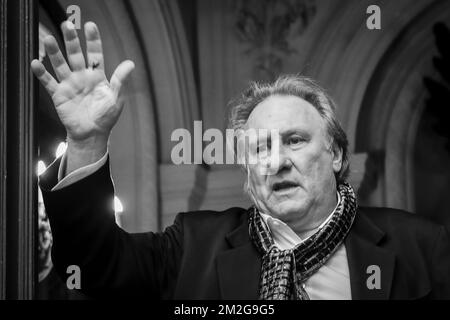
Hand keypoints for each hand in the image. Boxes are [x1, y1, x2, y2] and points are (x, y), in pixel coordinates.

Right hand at [31, 21, 134, 145]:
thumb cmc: (106, 116)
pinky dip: (41, 74)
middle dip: (71, 40)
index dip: (93, 40)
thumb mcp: (116, 98)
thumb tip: (131, 63)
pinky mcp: (59, 95)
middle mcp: (82, 77)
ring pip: (60, 65)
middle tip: (66, 25)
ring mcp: (69, 84)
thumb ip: (120, 80)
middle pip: (75, 55)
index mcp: (97, 76)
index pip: (95, 54)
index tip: (90, 26)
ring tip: (49, 39)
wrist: (92, 134)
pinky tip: (36, 63)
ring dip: (54, 53)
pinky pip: (48, 82)